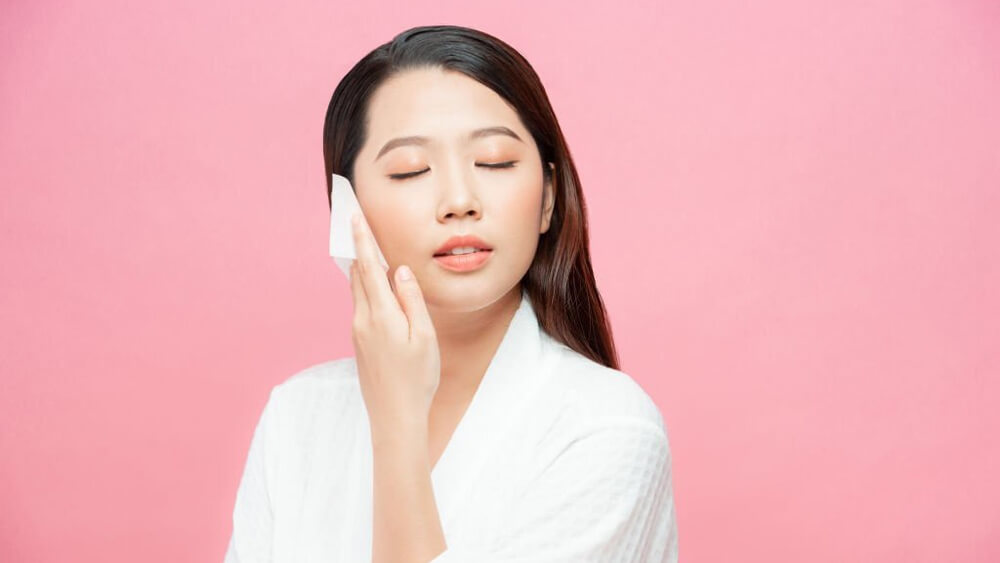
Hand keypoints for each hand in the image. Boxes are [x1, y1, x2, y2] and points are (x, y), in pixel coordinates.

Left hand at [348, 210, 439, 436]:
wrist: (395, 416)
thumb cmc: (417, 378)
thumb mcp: (425, 336)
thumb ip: (412, 299)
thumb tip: (400, 271)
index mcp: (381, 314)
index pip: (369, 267)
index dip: (361, 239)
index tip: (354, 216)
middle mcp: (363, 320)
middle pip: (358, 275)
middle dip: (360, 249)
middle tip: (359, 223)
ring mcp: (357, 332)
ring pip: (358, 291)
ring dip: (364, 270)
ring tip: (371, 251)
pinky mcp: (358, 343)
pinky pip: (361, 306)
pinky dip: (367, 290)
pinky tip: (379, 291)